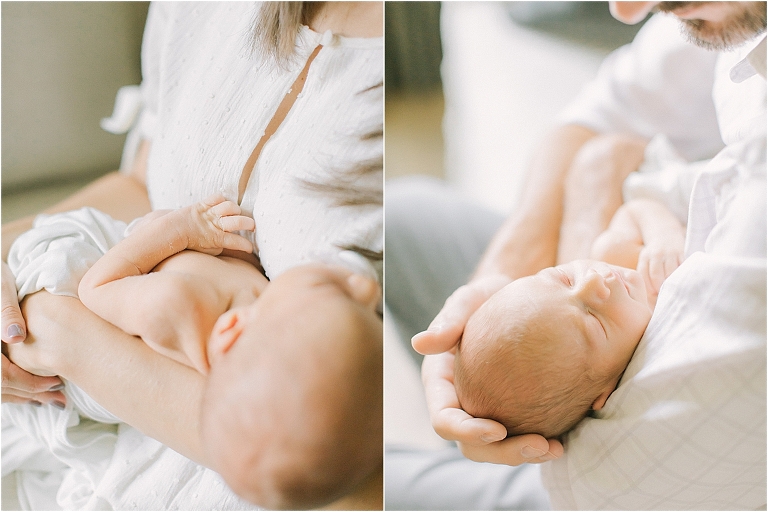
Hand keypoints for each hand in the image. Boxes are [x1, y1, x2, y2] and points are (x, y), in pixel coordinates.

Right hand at [2, 262, 65, 405]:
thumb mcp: (1, 288)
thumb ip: (6, 312)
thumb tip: (15, 337)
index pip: (1, 376)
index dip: (29, 384)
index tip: (56, 383)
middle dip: (30, 396)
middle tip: (60, 401)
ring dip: (23, 397)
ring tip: (52, 401)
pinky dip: (14, 391)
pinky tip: (35, 393)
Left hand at [177, 195, 254, 254]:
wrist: (172, 232)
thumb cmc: (192, 243)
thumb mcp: (208, 250)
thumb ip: (221, 247)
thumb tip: (232, 243)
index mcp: (216, 239)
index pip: (236, 242)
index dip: (246, 245)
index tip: (251, 248)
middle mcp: (214, 225)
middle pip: (238, 221)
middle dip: (249, 224)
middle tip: (253, 227)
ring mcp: (209, 213)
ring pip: (229, 206)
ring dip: (236, 210)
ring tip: (237, 214)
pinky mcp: (203, 204)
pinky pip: (217, 197)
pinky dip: (222, 199)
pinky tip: (223, 205)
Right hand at [412, 274, 562, 464]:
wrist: (520, 299)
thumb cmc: (487, 297)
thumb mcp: (468, 300)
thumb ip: (449, 318)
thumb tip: (421, 343)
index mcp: (441, 383)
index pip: (444, 419)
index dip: (466, 432)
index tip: (498, 429)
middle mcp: (462, 403)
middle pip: (472, 446)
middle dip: (503, 453)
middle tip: (539, 445)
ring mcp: (487, 411)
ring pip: (497, 449)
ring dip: (524, 455)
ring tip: (555, 448)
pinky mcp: (513, 412)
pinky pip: (521, 437)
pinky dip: (540, 445)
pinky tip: (563, 441)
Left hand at [637, 242, 682, 296]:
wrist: (665, 232)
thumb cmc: (654, 253)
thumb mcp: (646, 259)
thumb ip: (646, 273)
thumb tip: (651, 295)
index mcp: (644, 257)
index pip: (643, 274)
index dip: (647, 287)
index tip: (653, 295)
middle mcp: (655, 255)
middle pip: (655, 274)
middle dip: (659, 287)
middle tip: (663, 296)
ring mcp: (669, 253)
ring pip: (670, 271)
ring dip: (671, 283)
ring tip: (673, 291)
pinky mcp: (681, 252)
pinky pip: (682, 266)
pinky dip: (682, 275)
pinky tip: (683, 282)